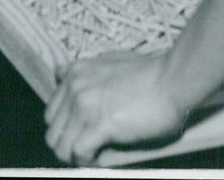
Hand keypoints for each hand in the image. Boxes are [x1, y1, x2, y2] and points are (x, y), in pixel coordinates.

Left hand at [44, 50, 185, 164]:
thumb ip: (84, 70)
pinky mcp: (99, 123)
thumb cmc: (148, 73)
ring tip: (92, 157)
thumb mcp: (109, 61)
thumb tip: (61, 71)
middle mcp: (75, 87)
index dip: (65, 128)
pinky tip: (100, 160)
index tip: (80, 135)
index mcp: (76, 73)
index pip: (51, 111)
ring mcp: (85, 105)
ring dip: (74, 156)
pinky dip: (87, 162)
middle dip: (68, 144)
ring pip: (59, 145)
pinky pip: (77, 153)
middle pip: (52, 130)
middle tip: (88, 149)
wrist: (172, 80)